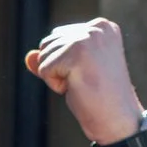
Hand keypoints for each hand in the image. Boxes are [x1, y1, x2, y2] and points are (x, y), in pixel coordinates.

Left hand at [24, 18, 145, 146]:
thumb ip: (52, 59)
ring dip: (57, 77)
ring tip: (83, 84)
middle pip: (48, 43)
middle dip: (58, 68)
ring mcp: (87, 38)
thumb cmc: (98, 98)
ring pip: (44, 56)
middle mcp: (96, 27)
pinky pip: (44, 70)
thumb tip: (28, 56)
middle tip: (85, 81)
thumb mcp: (73, 73)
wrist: (118, 120)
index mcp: (102, 26)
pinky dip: (56, 86)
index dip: (65, 62)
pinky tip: (79, 88)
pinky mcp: (76, 53)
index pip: (59, 36)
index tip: (90, 74)